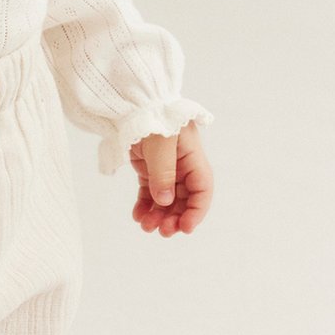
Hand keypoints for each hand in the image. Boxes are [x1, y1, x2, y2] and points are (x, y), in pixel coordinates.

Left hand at [128, 119, 211, 237]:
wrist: (132, 103)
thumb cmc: (152, 116)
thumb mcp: (160, 144)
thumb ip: (163, 174)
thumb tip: (165, 201)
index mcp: (193, 158)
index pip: (202, 189)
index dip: (196, 211)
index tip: (185, 228)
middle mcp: (182, 165)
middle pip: (184, 199)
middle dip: (175, 218)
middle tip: (162, 231)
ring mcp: (165, 168)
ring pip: (166, 199)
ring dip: (159, 215)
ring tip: (146, 227)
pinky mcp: (148, 169)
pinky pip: (150, 193)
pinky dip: (145, 206)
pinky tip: (138, 216)